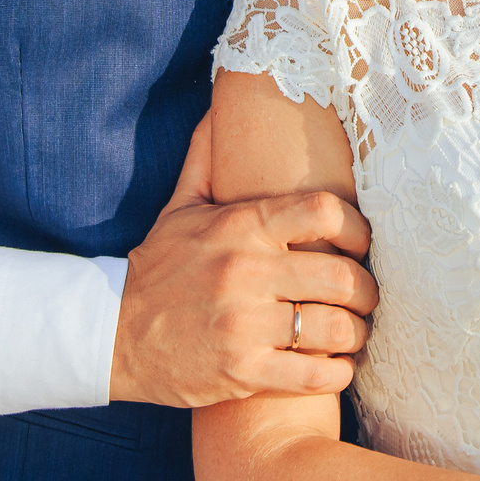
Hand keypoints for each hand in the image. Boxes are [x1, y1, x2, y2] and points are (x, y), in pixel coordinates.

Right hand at [110, 113, 378, 406]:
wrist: (110, 334)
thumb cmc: (156, 268)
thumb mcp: (180, 207)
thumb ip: (208, 157)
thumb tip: (223, 105)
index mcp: (240, 227)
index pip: (324, 212)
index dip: (359, 228)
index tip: (362, 244)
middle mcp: (246, 272)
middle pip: (342, 277)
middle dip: (368, 291)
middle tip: (369, 297)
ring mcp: (244, 325)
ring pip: (334, 328)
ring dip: (357, 334)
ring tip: (357, 334)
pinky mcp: (241, 371)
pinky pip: (312, 374)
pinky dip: (336, 373)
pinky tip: (338, 367)